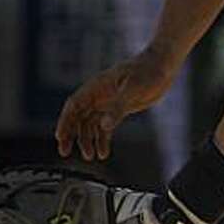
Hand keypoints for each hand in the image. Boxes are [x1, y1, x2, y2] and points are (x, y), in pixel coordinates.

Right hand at [56, 49, 174, 161]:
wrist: (162, 67)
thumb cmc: (147, 71)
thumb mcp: (133, 89)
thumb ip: (118, 108)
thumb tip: (104, 126)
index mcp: (96, 86)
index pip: (74, 105)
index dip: (65, 121)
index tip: (60, 136)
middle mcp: (98, 95)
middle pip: (78, 117)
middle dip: (71, 134)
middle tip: (65, 151)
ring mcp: (108, 103)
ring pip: (90, 125)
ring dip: (88, 140)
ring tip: (90, 156)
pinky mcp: (119, 109)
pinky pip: (105, 127)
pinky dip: (102, 140)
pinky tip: (103, 152)